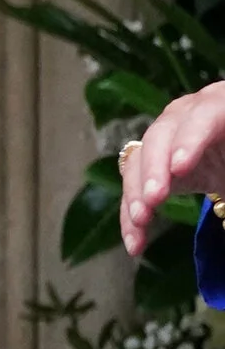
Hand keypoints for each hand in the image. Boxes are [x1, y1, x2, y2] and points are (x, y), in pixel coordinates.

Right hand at [121, 84, 224, 253]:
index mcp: (220, 105)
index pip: (205, 114)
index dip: (190, 139)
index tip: (180, 169)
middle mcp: (187, 115)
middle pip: (162, 134)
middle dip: (154, 168)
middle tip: (154, 199)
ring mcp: (165, 140)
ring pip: (140, 160)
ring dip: (136, 192)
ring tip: (142, 220)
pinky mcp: (151, 167)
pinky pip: (134, 189)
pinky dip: (132, 217)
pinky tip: (135, 243)